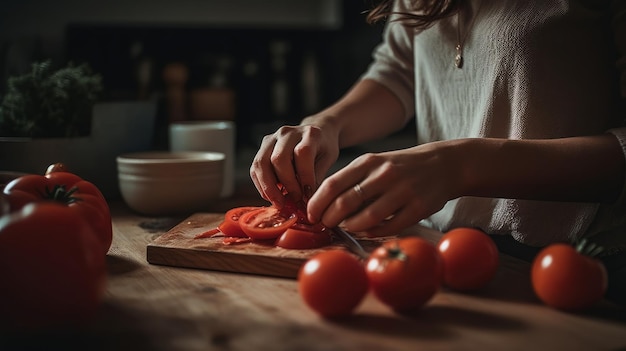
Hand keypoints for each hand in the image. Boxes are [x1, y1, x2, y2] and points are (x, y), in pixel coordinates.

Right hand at [250, 124, 339, 207]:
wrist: (316, 131)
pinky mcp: (263, 147)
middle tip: (295, 201)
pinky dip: (261, 185)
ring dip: (269, 187)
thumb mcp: (328, 159)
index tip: (308, 196)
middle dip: (286, 184)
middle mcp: (288, 132)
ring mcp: (272, 138)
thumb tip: (306, 199)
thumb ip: (316, 176)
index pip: (302, 154)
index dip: (304, 177)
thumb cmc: (323, 148)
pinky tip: (271, 196)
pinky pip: (255, 168)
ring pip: (261, 163)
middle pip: (278, 159)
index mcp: (309, 133)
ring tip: (279, 203)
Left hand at [306, 141, 461, 236]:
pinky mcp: (418, 208)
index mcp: (369, 162)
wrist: (444, 164)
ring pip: (366, 218)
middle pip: (345, 203)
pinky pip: (389, 227)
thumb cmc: (400, 166)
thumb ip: (351, 180)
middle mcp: (384, 174)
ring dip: (350, 228)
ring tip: (345, 229)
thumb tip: (322, 204)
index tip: (311, 215)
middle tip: (326, 225)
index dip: (317, 203)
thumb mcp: (374, 163)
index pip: (333, 184)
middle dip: (330, 219)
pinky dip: (373, 232)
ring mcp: (402, 191)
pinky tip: (367, 231)